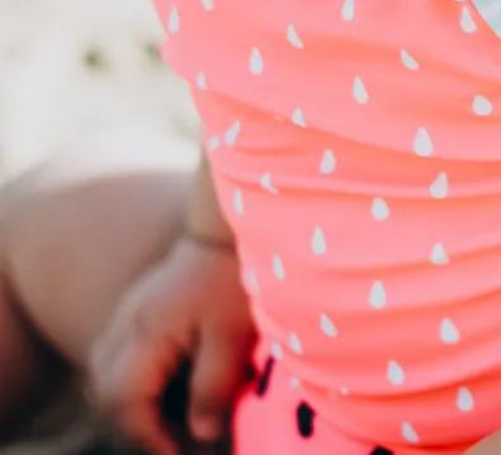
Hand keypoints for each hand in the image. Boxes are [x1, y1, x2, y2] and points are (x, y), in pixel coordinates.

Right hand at [88, 234, 253, 454]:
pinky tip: (165, 385)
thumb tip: (202, 433)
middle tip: (174, 443)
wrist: (231, 227)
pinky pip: (117, 352)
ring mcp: (128, 312)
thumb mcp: (233, 337)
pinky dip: (133, 378)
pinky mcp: (139, 305)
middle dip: (136, 425)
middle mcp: (126, 325)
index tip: (178, 453)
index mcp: (145, 335)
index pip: (124, 403)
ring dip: (131, 402)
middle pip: (107, 392)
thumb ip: (214, 386)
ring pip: (106, 373)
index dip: (148, 437)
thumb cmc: (235, 279)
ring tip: (170, 420)